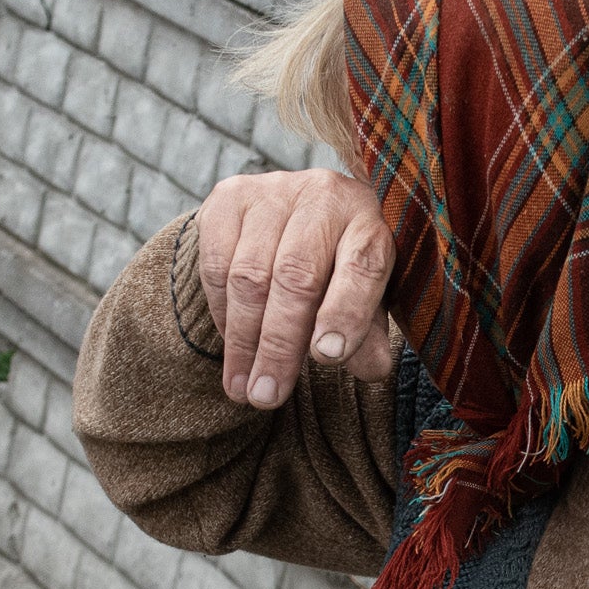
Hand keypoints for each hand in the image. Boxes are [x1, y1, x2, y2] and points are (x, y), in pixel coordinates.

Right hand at [199, 169, 395, 409]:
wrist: (301, 208)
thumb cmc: (342, 263)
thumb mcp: (367, 296)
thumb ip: (368, 332)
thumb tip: (371, 370)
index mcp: (372, 221)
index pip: (362, 266)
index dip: (345, 312)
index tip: (327, 358)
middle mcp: (325, 197)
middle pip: (297, 276)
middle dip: (279, 344)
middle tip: (267, 395)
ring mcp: (274, 192)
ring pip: (250, 275)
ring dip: (243, 341)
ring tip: (242, 388)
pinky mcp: (230, 197)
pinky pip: (216, 265)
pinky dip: (221, 313)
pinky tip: (231, 345)